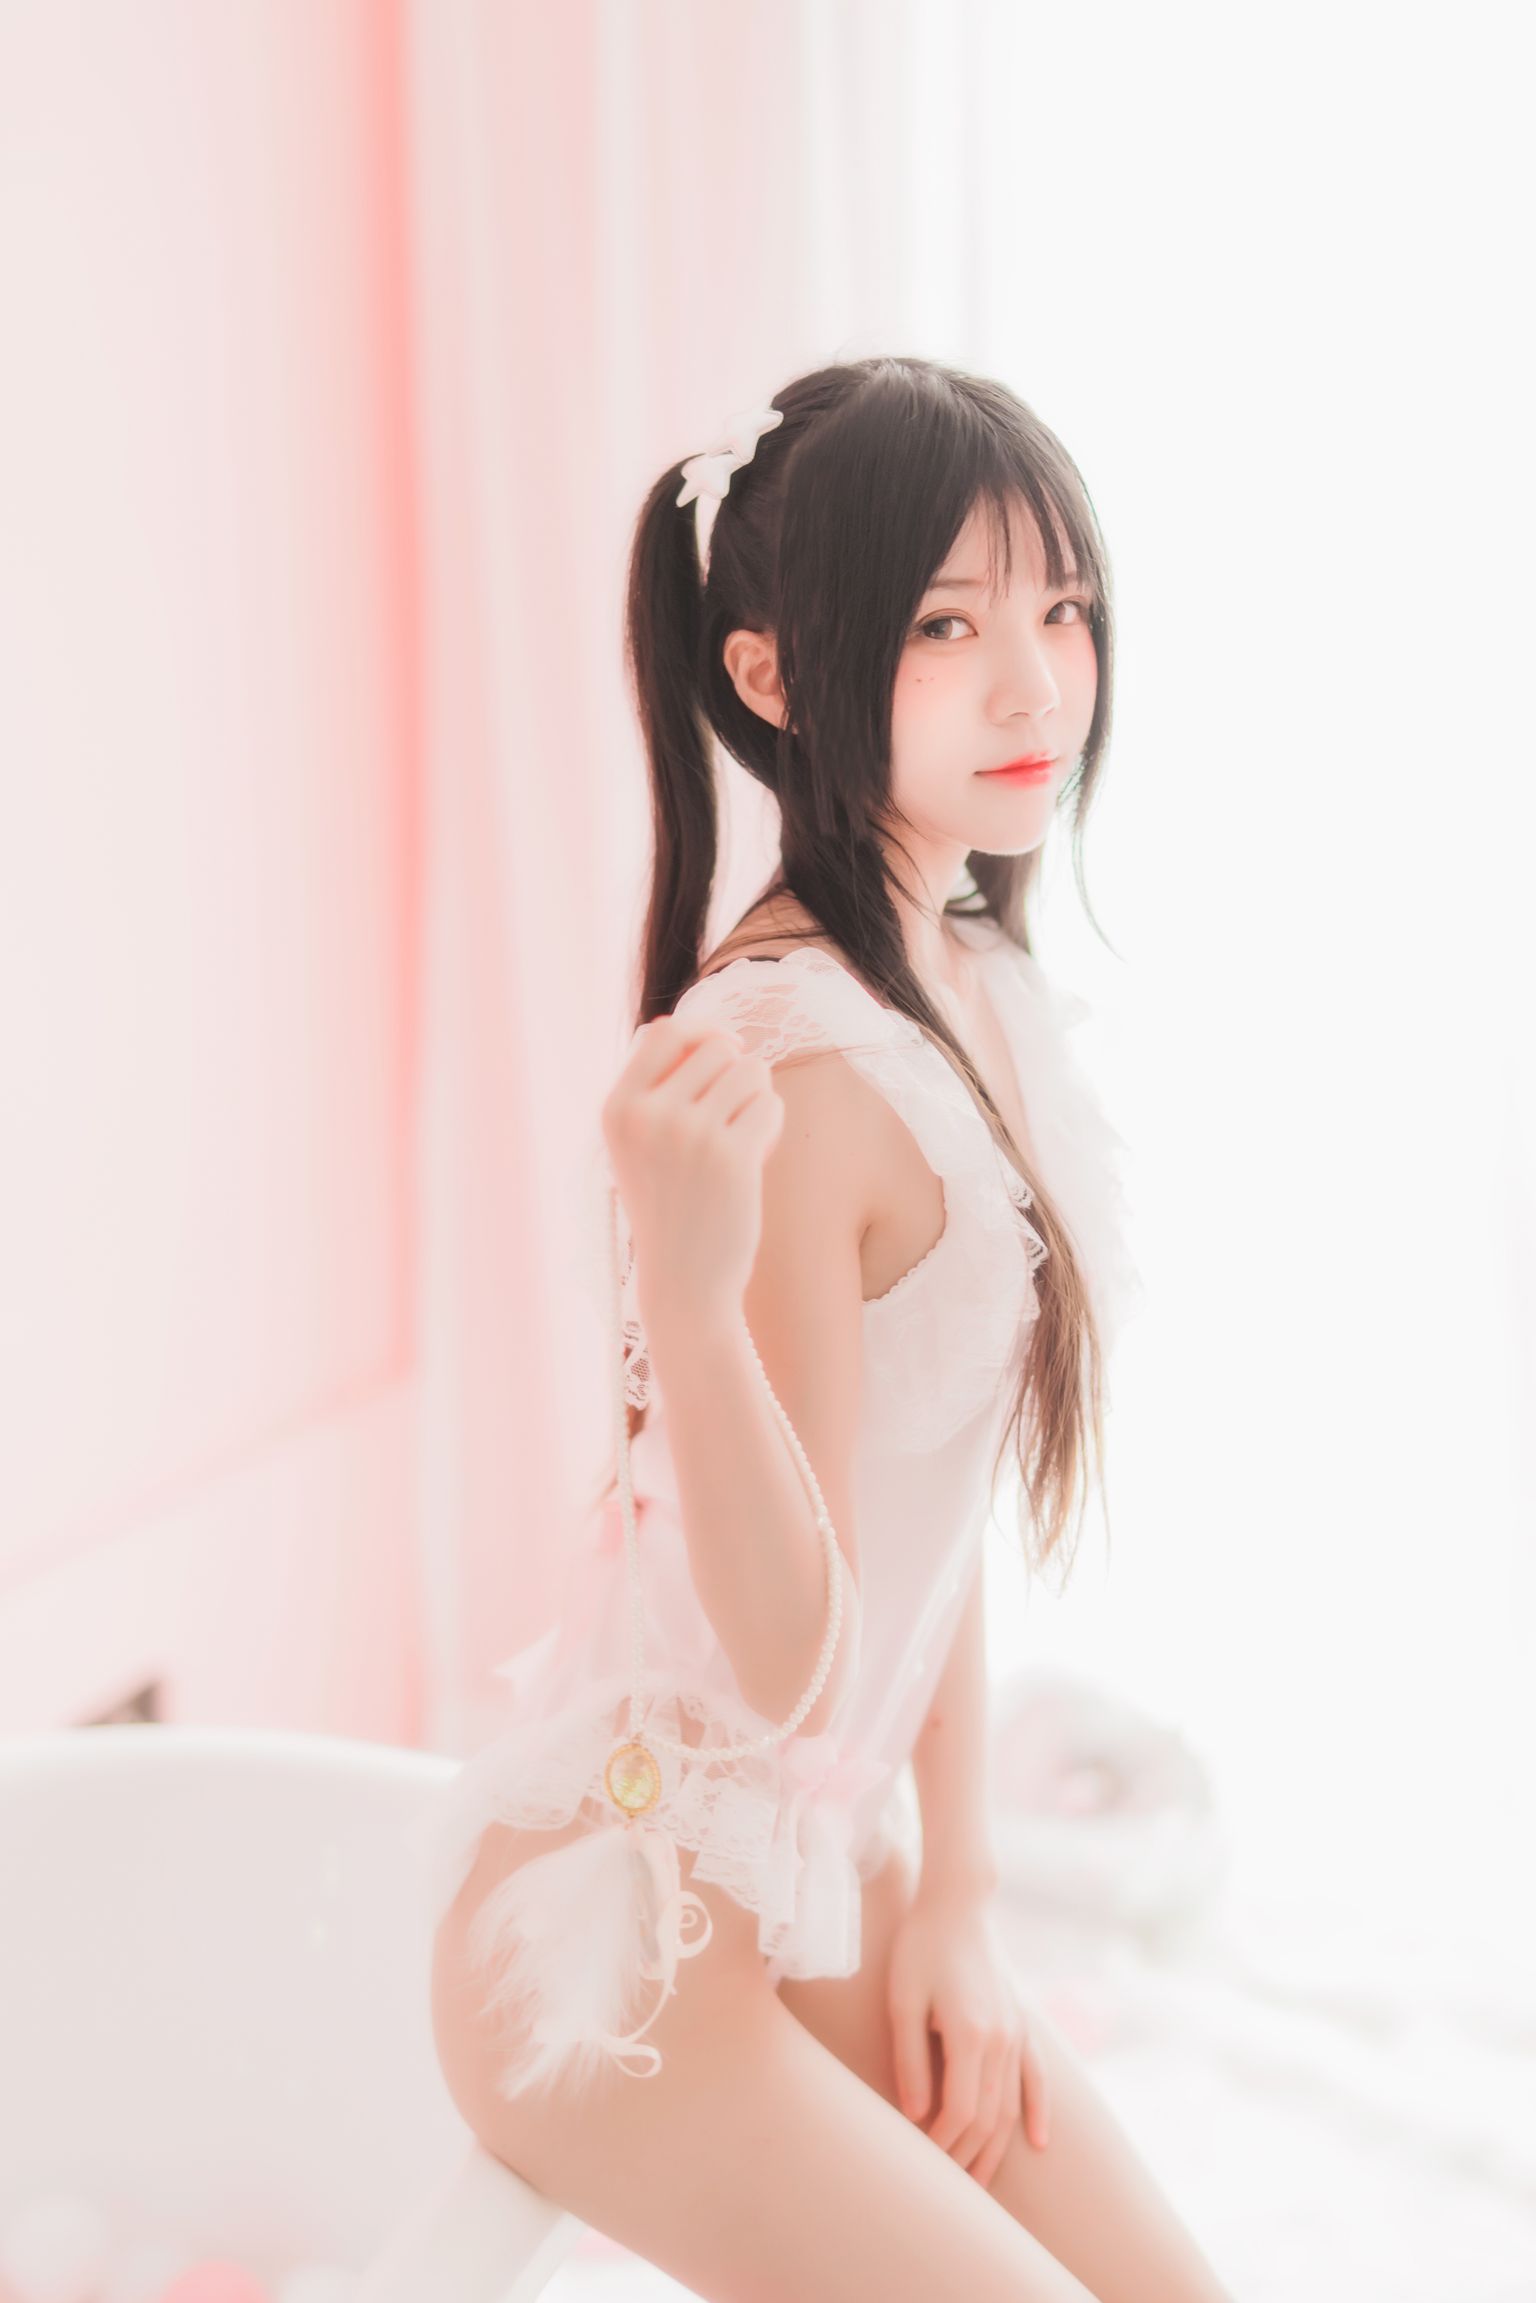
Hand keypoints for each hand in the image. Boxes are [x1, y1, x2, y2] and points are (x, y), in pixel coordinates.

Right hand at [602, 1014, 783, 1331]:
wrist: (684, 1281)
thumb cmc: (668, 1207)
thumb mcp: (640, 1145)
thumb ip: (660, 1088)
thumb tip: (705, 1031)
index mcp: (617, 1109)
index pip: (663, 1030)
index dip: (700, 1034)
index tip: (720, 1056)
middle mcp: (648, 1116)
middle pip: (716, 1047)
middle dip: (734, 1075)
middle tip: (730, 1119)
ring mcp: (690, 1134)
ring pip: (750, 1071)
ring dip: (756, 1098)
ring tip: (741, 1137)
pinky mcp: (732, 1157)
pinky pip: (770, 1105)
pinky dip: (771, 1125)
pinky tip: (754, 1157)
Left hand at [886, 1882, 1050, 2187]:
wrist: (958, 1903)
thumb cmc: (921, 1948)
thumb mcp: (903, 1999)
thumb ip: (909, 2059)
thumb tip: (915, 2115)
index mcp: (971, 2034)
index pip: (961, 2112)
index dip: (942, 2144)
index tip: (921, 2163)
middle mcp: (1002, 2039)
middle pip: (989, 2117)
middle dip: (967, 2156)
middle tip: (947, 2190)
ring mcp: (1017, 2032)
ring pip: (1011, 2106)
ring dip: (996, 2147)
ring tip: (978, 2182)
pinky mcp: (1021, 2023)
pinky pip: (1036, 2077)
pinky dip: (1039, 2111)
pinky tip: (1040, 2142)